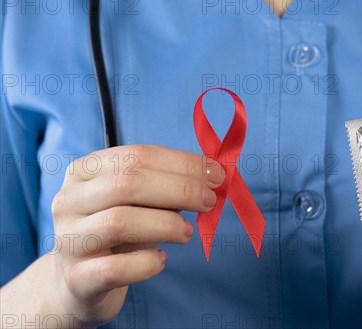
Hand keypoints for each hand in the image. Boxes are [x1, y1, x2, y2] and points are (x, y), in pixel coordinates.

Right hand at [49, 145, 223, 325]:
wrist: (77, 283)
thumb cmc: (116, 233)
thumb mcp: (137, 202)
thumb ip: (167, 187)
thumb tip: (211, 176)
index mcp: (84, 171)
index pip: (137, 155)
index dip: (182, 163)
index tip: (217, 174)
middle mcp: (69, 201)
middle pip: (127, 184)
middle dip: (180, 189)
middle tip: (209, 202)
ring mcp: (67, 241)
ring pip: (120, 222)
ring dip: (166, 225)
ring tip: (186, 232)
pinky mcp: (76, 279)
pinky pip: (115, 269)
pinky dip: (147, 263)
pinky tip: (161, 260)